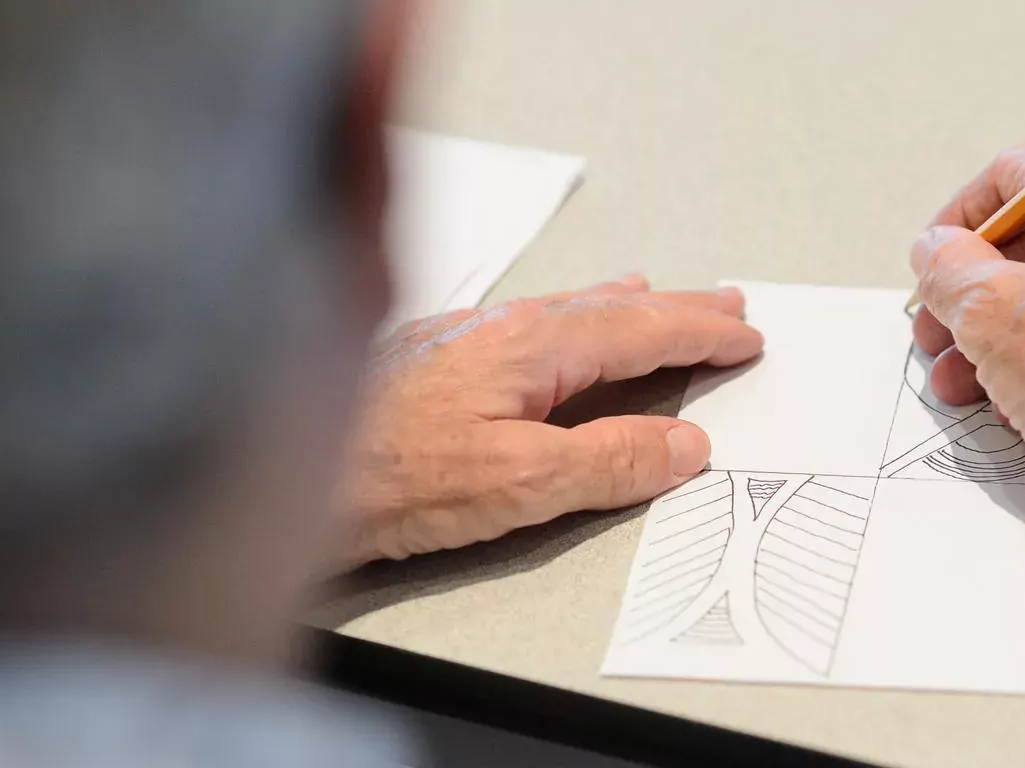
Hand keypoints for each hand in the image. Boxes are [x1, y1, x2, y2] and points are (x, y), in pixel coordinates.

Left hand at [347, 276, 762, 562]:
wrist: (277, 466)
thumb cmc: (386, 479)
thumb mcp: (517, 484)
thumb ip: (607, 461)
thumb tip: (685, 444)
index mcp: (531, 347)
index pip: (641, 330)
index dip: (700, 333)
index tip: (747, 335)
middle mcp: (499, 327)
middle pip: (610, 308)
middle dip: (677, 306)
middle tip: (729, 301)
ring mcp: (462, 337)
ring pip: (566, 310)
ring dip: (625, 307)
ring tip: (659, 298)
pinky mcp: (430, 358)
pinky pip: (527, 323)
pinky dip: (571, 319)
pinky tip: (556, 328)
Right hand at [909, 146, 1024, 500]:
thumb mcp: (982, 310)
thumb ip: (946, 263)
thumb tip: (937, 248)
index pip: (1018, 173)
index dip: (960, 218)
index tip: (931, 260)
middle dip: (977, 289)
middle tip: (936, 332)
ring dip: (1007, 330)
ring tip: (963, 382)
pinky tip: (1020, 400)